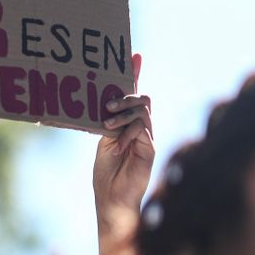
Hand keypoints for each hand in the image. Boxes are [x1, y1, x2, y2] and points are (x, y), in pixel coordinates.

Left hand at [93, 54, 153, 219]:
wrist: (112, 200)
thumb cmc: (105, 175)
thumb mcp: (103, 142)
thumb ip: (108, 123)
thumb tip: (106, 104)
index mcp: (127, 125)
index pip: (133, 96)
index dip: (135, 75)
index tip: (135, 55)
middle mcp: (141, 129)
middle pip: (142, 98)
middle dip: (124, 97)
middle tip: (107, 108)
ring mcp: (147, 138)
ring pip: (143, 110)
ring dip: (123, 114)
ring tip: (107, 127)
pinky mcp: (150, 149)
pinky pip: (143, 129)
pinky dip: (128, 133)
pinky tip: (118, 146)